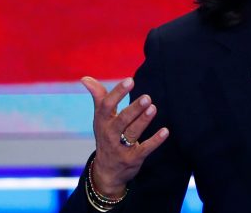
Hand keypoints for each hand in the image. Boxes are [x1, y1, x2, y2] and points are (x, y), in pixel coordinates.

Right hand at [81, 76, 168, 196]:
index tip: (130, 81)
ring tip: (153, 108)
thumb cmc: (106, 136)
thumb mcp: (100, 118)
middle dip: (134, 109)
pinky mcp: (132, 159)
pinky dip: (155, 141)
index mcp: (102, 122)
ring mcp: (120, 148)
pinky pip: (144, 149)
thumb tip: (85, 78)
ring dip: (143, 121)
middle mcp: (109, 135)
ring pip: (132, 133)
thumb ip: (98, 97)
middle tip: (147, 97)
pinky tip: (165, 131)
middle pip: (121, 121)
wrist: (106, 172)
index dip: (118, 93)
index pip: (106, 106)